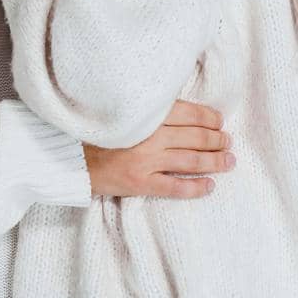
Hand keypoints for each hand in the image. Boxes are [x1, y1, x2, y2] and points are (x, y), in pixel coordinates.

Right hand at [83, 100, 233, 198]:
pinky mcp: (140, 182)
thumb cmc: (97, 130)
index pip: (189, 113)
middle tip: (228, 141)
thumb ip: (150, 110)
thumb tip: (182, 110)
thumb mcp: (124, 110)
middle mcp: (150, 135)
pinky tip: (210, 186)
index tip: (219, 120)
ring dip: (214, 162)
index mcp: (148, 114)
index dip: (209, 117)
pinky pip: (175, 187)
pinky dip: (196, 187)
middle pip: (195, 137)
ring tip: (228, 162)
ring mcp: (146, 160)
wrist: (69, 155)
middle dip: (217, 140)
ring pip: (191, 161)